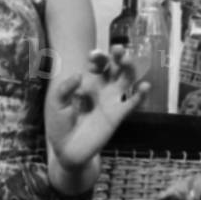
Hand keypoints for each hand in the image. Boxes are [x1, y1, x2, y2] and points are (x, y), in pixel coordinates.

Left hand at [46, 47, 147, 169]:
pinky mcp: (118, 115)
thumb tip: (79, 75)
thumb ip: (64, 89)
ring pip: (127, 79)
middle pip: (116, 67)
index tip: (93, 56)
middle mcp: (103, 88)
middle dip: (118, 56)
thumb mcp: (56, 104)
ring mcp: (112, 101)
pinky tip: (145, 86)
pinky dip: (141, 95)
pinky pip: (133, 103)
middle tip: (118, 49)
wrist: (67, 150)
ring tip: (128, 60)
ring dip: (130, 68)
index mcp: (88, 83)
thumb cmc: (60, 125)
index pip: (98, 64)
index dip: (98, 57)